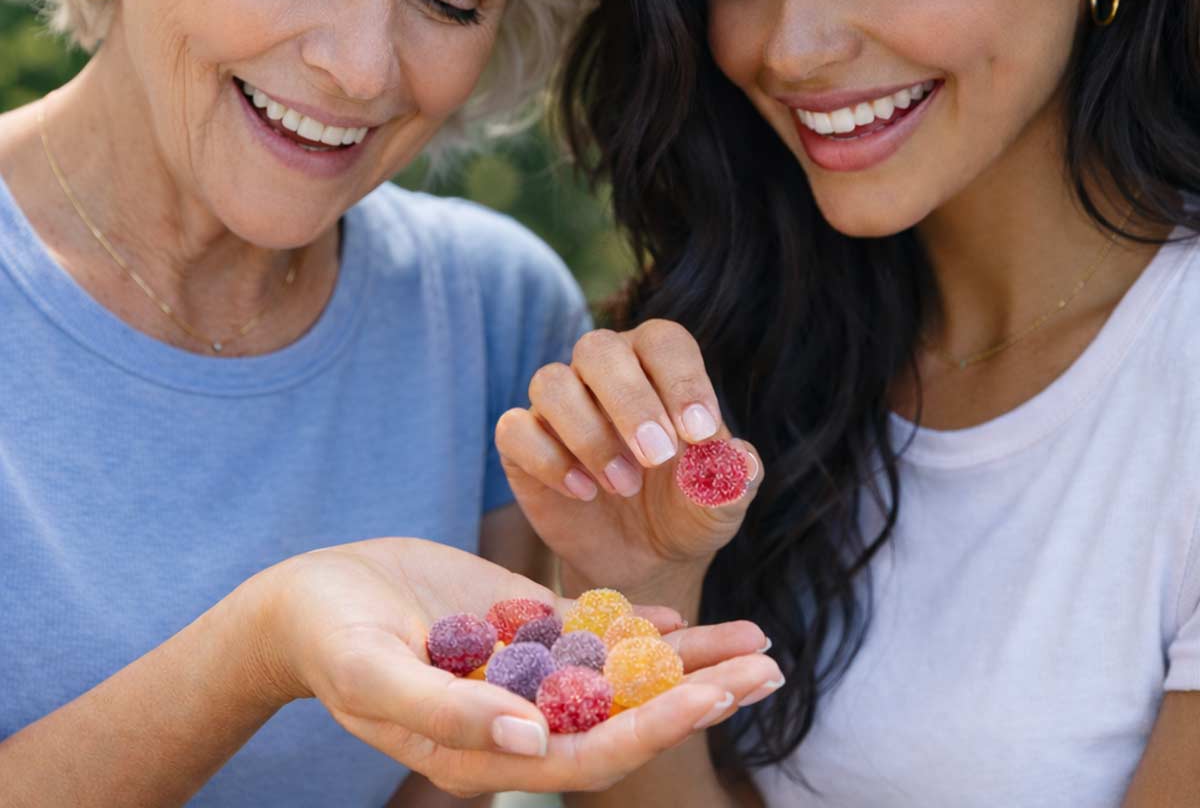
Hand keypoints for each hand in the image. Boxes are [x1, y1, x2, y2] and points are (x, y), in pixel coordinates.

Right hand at [252, 537, 780, 796]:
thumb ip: (451, 712)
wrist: (310, 597)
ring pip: (622, 671)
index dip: (657, 725)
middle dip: (700, 692)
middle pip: (628, 713)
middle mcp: (521, 715)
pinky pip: (590, 631)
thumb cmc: (330, 641)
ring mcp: (525, 669)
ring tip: (756, 642)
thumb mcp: (376, 675)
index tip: (716, 694)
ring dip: (689, 659)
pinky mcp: (518, 625)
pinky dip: (638, 625)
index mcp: (490, 748)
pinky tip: (684, 617)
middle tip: (770, 665)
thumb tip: (533, 743)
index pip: (593, 751)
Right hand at [496, 320, 762, 602]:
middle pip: (598, 349)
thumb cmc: (687, 508)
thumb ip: (734, 477)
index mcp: (657, 364)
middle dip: (629, 402)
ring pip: (551, 383)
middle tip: (657, 457)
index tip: (701, 434)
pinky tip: (583, 493)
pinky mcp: (523, 441)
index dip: (682, 380)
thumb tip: (740, 462)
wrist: (645, 557)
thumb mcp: (721, 501)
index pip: (663, 342)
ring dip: (589, 435)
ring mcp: (558, 404)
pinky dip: (547, 460)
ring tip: (623, 486)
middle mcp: (602, 370)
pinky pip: (515, 429)